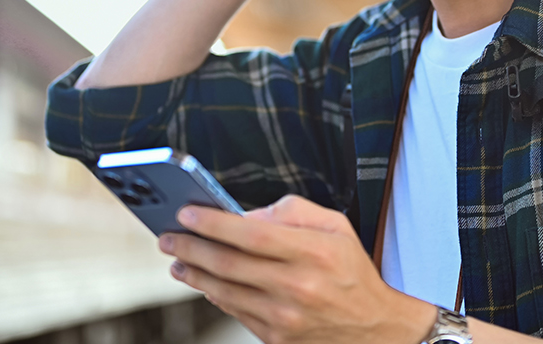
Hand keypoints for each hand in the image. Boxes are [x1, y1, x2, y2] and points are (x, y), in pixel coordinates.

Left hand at [159, 195, 434, 343]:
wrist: (375, 328)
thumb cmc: (351, 271)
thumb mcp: (336, 227)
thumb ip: (292, 211)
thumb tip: (247, 215)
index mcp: (314, 252)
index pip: (252, 234)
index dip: (213, 223)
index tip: (186, 212)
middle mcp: (298, 286)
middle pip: (229, 264)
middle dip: (190, 248)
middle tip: (168, 237)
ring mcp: (286, 317)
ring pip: (224, 291)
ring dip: (194, 274)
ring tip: (178, 260)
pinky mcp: (277, 338)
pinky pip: (234, 312)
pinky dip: (214, 295)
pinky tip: (204, 282)